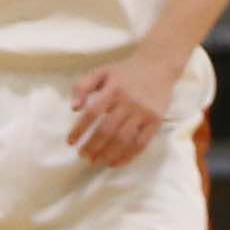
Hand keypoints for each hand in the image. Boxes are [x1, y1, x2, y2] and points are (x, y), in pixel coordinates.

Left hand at [66, 48, 184, 167]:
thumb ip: (83, 86)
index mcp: (113, 89)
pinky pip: (141, 144)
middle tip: (82, 156)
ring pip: (123, 140)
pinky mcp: (155, 122)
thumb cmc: (125, 72)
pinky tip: (115, 163)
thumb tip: (73, 108)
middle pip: (107, 130)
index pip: (92, 113)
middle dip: (92, 146)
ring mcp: (143, 113)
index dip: (79, 129)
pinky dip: (127, 156)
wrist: (158, 66)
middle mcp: (128, 102)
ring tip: (96, 162)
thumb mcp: (101, 72)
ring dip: (107, 154)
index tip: (70, 142)